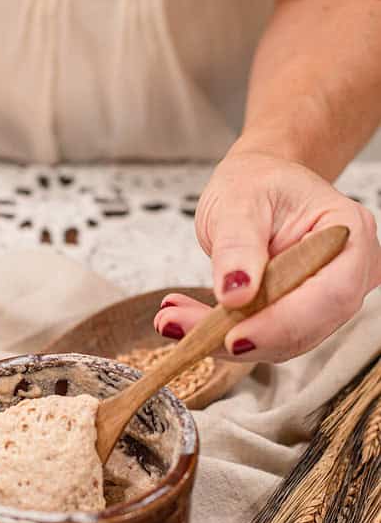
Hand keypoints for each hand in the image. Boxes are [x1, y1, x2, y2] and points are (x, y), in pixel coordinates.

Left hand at [154, 151, 380, 362]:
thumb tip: (235, 292)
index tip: (234, 338)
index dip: (282, 323)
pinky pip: (263, 336)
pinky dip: (221, 332)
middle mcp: (348, 272)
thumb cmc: (258, 181)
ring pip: (280, 340)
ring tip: (173, 319)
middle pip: (306, 326)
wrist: (256, 185)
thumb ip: (238, 245)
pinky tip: (186, 318)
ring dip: (222, 337)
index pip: (329, 294)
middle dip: (242, 335)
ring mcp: (327, 298)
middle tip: (180, 326)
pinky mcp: (299, 315)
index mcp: (349, 233)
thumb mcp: (240, 200)